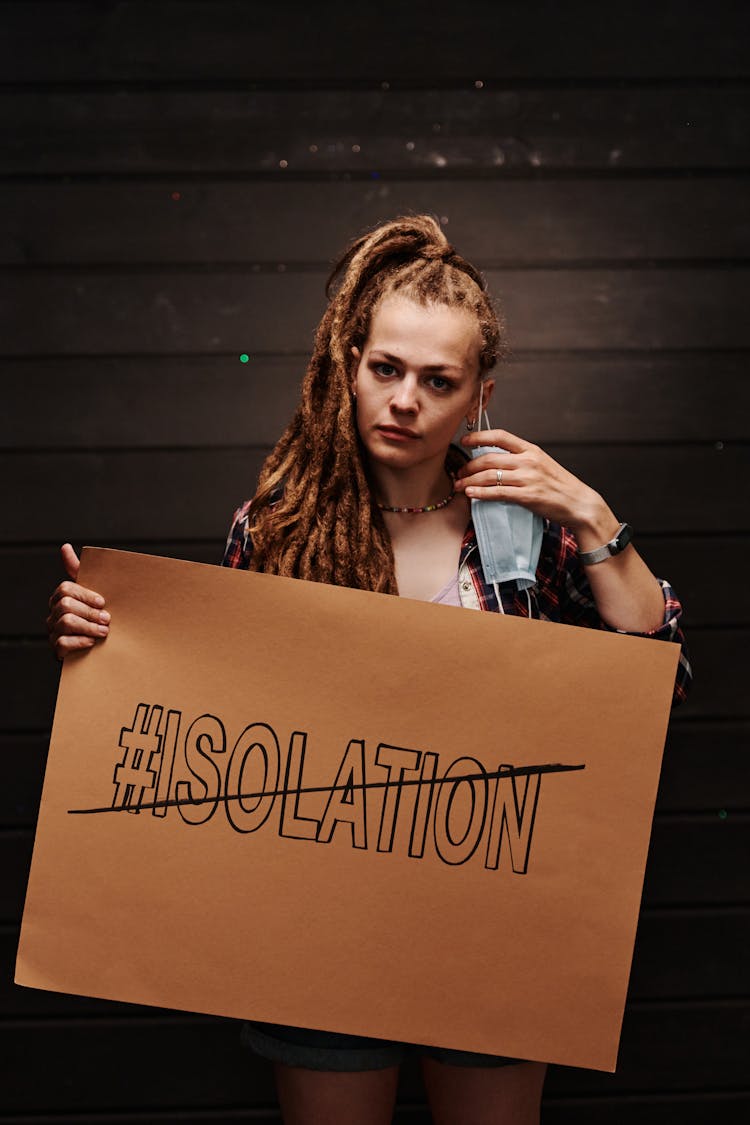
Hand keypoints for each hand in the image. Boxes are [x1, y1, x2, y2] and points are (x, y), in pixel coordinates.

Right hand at [47, 544, 109, 660]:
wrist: (99, 648)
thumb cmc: (94, 617)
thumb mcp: (90, 595)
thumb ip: (78, 572)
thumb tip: (64, 547)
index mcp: (60, 598)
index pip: (66, 589)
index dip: (85, 595)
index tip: (102, 602)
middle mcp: (53, 614)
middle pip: (66, 605)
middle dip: (90, 612)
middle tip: (107, 619)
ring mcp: (53, 632)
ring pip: (65, 623)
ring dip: (88, 627)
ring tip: (103, 632)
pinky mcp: (56, 650)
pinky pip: (62, 643)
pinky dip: (80, 642)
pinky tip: (91, 643)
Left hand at [456, 428, 615, 535]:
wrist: (579, 504)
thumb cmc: (560, 486)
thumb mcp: (542, 464)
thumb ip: (521, 460)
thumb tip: (496, 461)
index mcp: (531, 450)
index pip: (501, 436)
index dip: (479, 436)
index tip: (465, 441)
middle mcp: (528, 461)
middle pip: (489, 458)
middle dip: (469, 465)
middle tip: (459, 473)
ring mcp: (528, 478)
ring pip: (489, 475)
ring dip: (469, 481)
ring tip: (459, 486)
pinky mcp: (527, 496)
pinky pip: (497, 492)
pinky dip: (480, 493)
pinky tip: (471, 494)